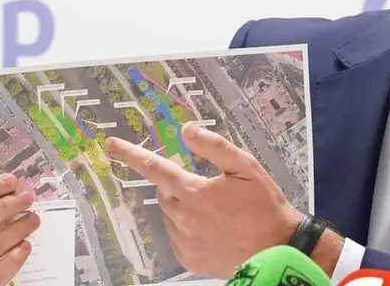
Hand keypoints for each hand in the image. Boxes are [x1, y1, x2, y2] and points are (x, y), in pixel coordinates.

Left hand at [105, 123, 302, 277]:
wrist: (278, 250)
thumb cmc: (264, 207)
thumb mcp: (246, 167)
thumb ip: (214, 146)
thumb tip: (187, 130)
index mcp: (194, 192)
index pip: (154, 167)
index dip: (130, 153)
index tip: (110, 144)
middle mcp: (183, 217)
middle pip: (164, 192)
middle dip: (177, 185)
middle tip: (207, 188)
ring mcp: (185, 241)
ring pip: (171, 215)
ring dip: (183, 207)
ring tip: (216, 211)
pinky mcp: (189, 260)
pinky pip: (178, 237)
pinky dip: (188, 228)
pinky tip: (213, 228)